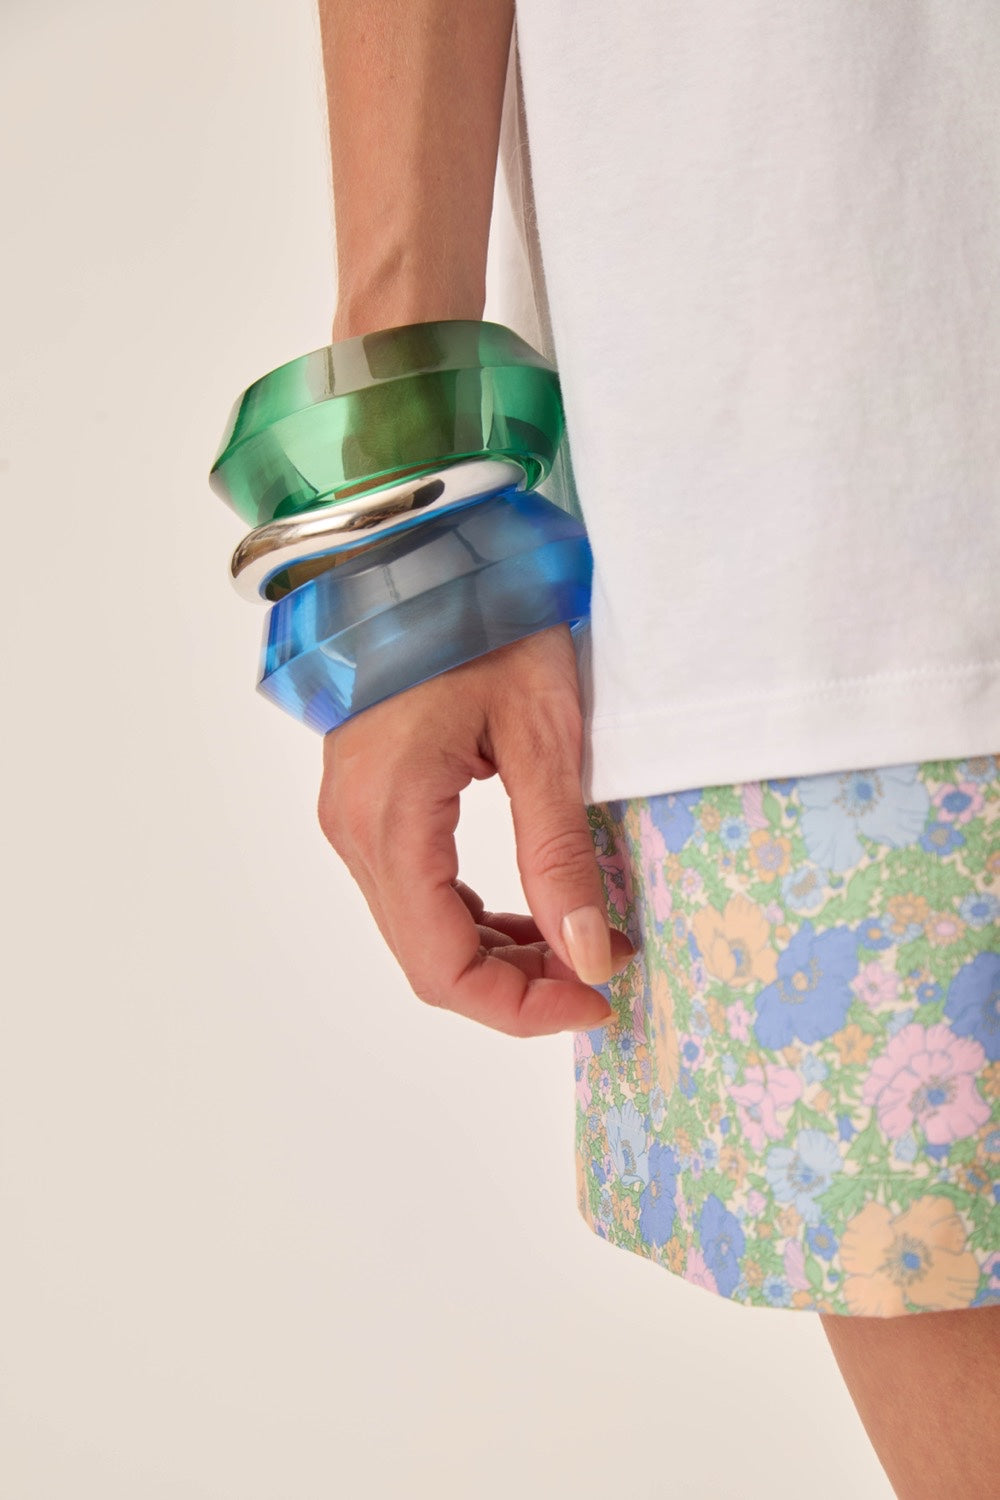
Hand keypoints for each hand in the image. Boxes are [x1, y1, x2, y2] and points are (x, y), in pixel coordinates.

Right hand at [317, 623, 634, 1036]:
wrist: (421, 546)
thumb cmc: (482, 615)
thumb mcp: (543, 734)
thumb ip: (559, 853)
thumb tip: (586, 955)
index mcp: (391, 818)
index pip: (442, 968)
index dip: (521, 1008)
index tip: (597, 997)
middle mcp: (355, 830)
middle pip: (428, 960)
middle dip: (519, 986)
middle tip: (602, 968)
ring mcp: (352, 815)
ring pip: (419, 931)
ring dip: (498, 954)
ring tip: (580, 939)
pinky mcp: (367, 800)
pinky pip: (413, 889)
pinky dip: (472, 916)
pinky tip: (530, 908)